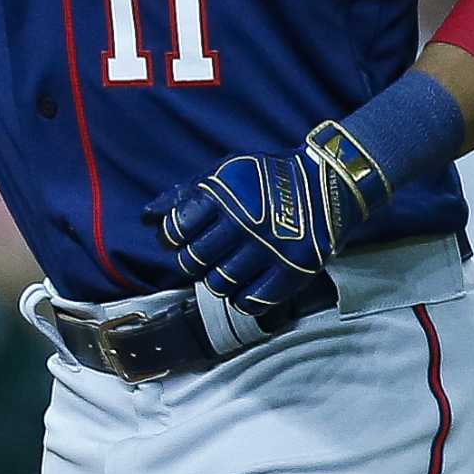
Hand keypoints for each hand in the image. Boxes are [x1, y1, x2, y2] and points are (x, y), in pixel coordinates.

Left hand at [145, 127, 378, 314]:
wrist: (326, 183)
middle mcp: (243, 221)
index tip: (181, 238)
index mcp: (222, 194)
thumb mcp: (224, 172)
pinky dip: (241, 298)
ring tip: (227, 267)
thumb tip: (147, 219)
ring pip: (218, 284)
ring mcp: (268, 248)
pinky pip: (251, 301)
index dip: (172, 237)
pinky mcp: (292, 270)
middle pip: (193, 261)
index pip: (176, 230)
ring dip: (216, 279)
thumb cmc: (266, 177)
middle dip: (192, 260)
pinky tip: (244, 285)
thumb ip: (185, 195)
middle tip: (205, 254)